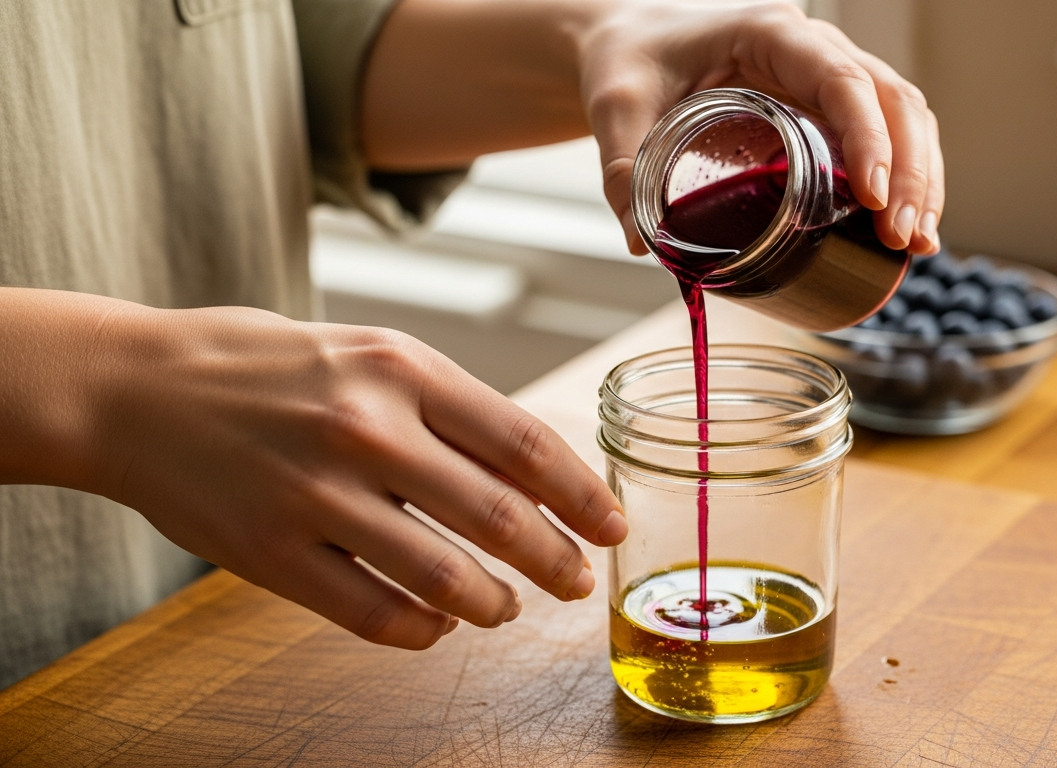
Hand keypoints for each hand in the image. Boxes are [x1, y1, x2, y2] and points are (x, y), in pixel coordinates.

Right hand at [82, 301, 624, 648]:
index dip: (583, 495)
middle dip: (556, 560)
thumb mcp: (368, 356)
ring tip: (504, 610)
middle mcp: (366, 427)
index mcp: (401, 368)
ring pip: (444, 578)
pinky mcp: (270, 553)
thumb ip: (447, 410)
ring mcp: (316, 494)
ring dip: (492, 605)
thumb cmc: (266, 367)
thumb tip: (532, 477)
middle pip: (498, 516)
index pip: (524, 442)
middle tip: (577, 583)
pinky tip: (435, 627)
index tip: (613, 526)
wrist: (133, 388)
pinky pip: (373, 614)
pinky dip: (421, 630)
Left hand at [580, 1, 943, 255]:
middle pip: (891, 100)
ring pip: (903, 116)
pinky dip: (907, 177)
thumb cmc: (628, 61)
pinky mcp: (828, 107)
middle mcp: (813, 48)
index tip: (871, 196)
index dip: (867, 136)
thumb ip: (624, 168)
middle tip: (901, 236)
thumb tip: (645, 244)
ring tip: (916, 242)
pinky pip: (889, 133)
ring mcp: (828, 75)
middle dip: (907, 171)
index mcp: (770, 33)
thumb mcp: (617, 107)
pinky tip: (909, 227)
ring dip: (920, 178)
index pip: (841, 78)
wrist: (631, 44)